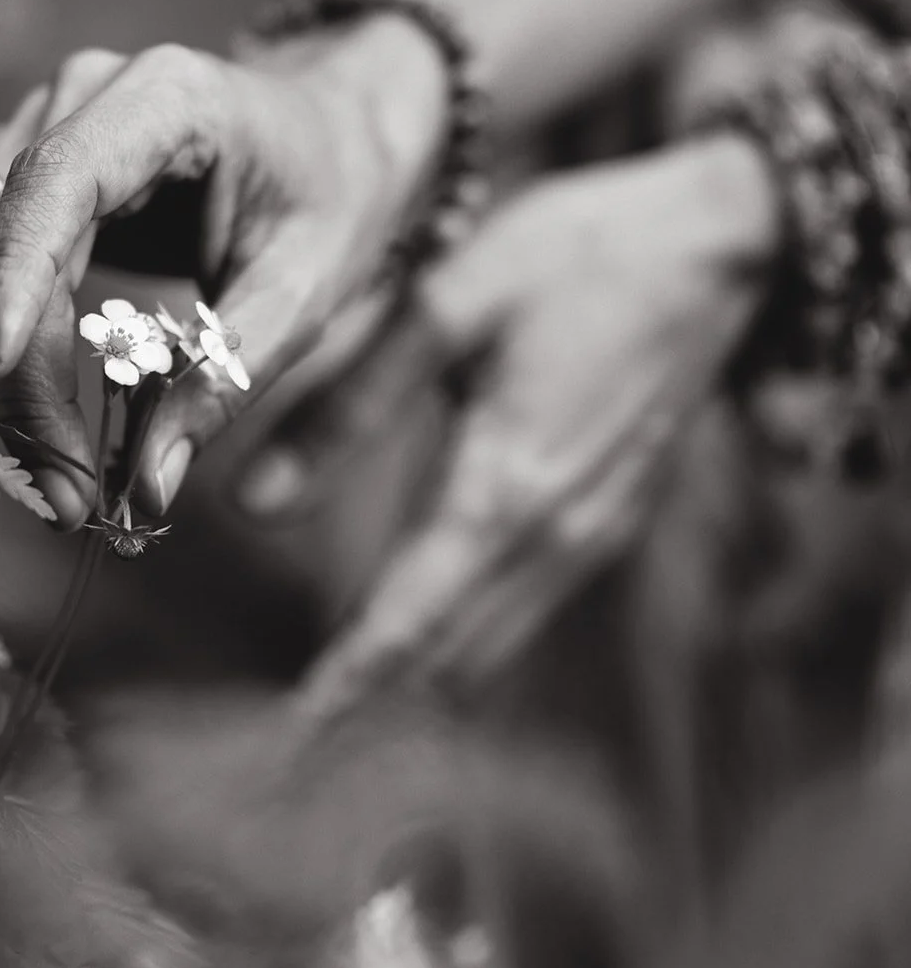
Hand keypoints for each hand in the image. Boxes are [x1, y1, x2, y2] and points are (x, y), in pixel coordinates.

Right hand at [0, 26, 448, 526]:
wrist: (330, 135)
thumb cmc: (328, 196)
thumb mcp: (308, 286)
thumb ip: (229, 374)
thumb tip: (152, 483)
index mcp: (163, 97)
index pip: (55, 179)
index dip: (10, 276)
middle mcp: (80, 97)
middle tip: (41, 486)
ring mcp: (40, 127)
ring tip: (15, 474)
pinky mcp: (23, 176)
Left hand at [238, 134, 780, 714]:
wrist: (717, 237)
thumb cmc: (576, 255)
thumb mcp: (444, 309)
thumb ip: (346, 408)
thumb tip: (251, 502)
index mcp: (505, 488)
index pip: (411, 621)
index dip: (349, 680)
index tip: (295, 730)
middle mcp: (558, 534)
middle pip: (455, 655)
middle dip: (376, 689)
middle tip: (301, 717)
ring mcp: (596, 531)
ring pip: (497, 640)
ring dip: (424, 667)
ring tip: (346, 683)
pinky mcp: (614, 514)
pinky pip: (531, 605)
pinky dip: (472, 632)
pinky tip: (429, 619)